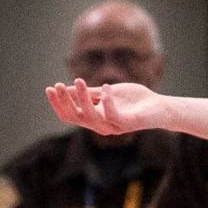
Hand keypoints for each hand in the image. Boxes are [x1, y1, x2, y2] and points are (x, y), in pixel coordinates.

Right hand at [45, 78, 164, 135]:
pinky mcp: (127, 124)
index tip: (49, 88)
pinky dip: (107, 101)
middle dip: (64, 101)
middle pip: (75, 117)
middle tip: (58, 85)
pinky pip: (112, 116)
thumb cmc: (133, 100)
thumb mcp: (107, 93)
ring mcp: (113, 126)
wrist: (158, 106)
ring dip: (83, 98)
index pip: (69, 114)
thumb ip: (89, 93)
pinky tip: (106, 88)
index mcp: (94, 118)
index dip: (58, 103)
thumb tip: (67, 88)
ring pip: (91, 116)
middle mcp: (100, 125)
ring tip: (80, 81)